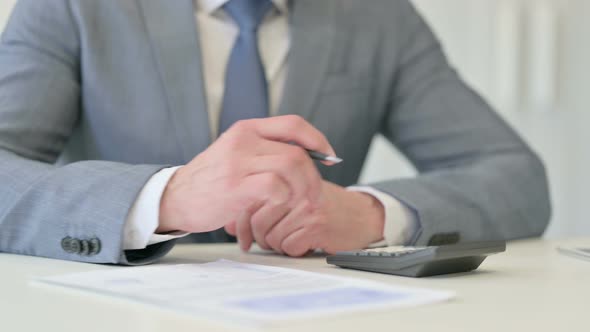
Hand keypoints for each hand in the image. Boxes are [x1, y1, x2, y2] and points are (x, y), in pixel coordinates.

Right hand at [157, 115, 336, 233]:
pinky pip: (277, 188)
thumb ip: (264, 150)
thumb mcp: (236, 154)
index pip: (293, 124)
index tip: (329, 157)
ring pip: (292, 167)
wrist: (175, 197)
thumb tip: (305, 157)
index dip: (318, 140)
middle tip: (315, 195)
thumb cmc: (211, 180)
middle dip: (314, 177)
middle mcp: (244, 140)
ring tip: (299, 206)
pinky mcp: (236, 186)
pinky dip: (285, 200)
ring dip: (303, 190)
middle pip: (298, 152)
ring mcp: (239, 162)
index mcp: (247, 129)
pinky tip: (278, 209)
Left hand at [225, 181, 384, 255]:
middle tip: (266, 240)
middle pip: (257, 220)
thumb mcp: (288, 199)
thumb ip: (258, 207)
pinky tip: (302, 243)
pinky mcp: (316, 224)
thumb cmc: (320, 206)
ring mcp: (306, 205)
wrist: (359, 215)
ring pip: (270, 236)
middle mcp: (294, 187)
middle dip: (258, 236)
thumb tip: (229, 225)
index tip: (242, 235)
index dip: (241, 222)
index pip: (249, 199)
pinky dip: (292, 250)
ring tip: (287, 239)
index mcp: (284, 175)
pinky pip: (287, 246)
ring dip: (276, 244)